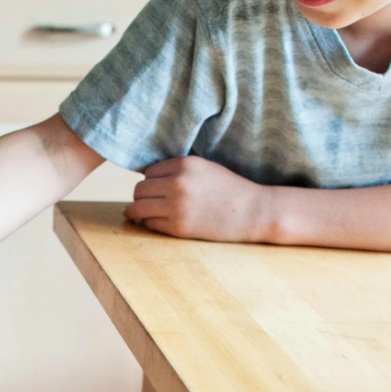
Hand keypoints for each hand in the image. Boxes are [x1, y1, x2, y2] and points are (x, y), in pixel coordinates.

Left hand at [124, 157, 271, 242]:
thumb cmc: (228, 190)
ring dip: (137, 212)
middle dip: (142, 197)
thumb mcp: (204, 168)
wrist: (253, 212)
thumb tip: (145, 178)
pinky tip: (160, 223)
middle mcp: (177, 183)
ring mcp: (176, 206)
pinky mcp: (178, 227)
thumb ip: (177, 170)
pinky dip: (150, 224)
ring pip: (137, 208)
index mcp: (184, 164)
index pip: (148, 172)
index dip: (151, 182)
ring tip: (139, 215)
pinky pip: (149, 224)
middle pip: (139, 190)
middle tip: (148, 203)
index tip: (157, 190)